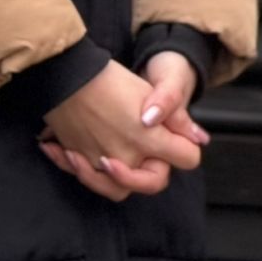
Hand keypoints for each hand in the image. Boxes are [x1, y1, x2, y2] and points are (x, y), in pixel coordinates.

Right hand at [40, 62, 201, 202]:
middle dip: (153, 170)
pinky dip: (78, 166)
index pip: (188, 158)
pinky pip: (85, 173)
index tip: (172, 136)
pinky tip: (70, 152)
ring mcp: (102, 160)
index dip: (185, 147)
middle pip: (153, 182)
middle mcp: (129, 156)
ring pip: (117, 188)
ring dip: (117, 178)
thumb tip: (198, 138)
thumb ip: (176, 118)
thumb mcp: (146, 90)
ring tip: (107, 163)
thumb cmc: (106, 77)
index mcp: (150, 139)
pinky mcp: (78, 156)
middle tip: (143, 150)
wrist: (63, 72)